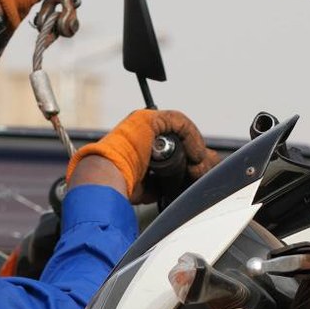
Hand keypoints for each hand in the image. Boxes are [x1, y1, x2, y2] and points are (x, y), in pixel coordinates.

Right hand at [67, 109, 211, 200]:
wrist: (107, 178)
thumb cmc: (119, 184)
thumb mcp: (145, 185)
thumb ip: (157, 183)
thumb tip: (169, 190)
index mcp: (139, 145)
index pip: (172, 147)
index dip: (188, 158)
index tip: (196, 172)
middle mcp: (142, 131)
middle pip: (179, 138)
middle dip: (195, 155)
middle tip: (202, 170)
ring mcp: (145, 122)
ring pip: (181, 131)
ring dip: (195, 148)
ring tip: (199, 166)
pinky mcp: (151, 119)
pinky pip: (180, 124)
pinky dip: (192, 138)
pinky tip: (196, 155)